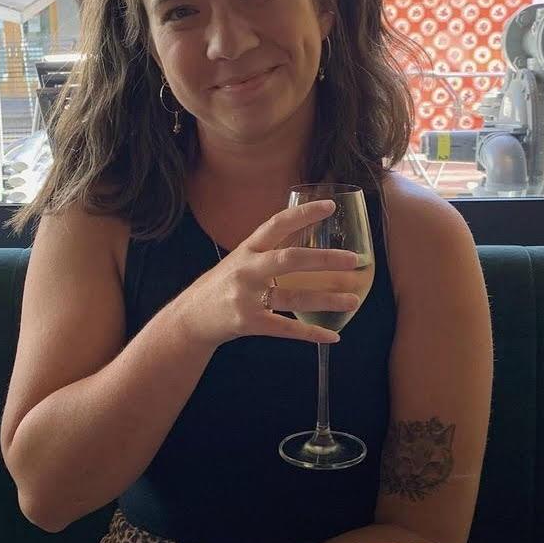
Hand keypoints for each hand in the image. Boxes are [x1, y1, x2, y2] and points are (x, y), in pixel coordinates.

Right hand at [173, 200, 360, 348]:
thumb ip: (268, 251)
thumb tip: (306, 237)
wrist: (190, 318)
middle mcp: (247, 270)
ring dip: (328, 299)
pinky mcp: (249, 323)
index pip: (277, 224)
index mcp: (247, 249)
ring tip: (353, 300)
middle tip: (353, 259)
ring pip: (295, 296)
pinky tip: (332, 335)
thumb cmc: (222, 286)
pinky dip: (312, 333)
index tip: (330, 207)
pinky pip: (287, 328)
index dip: (304, 214)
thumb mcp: (240, 261)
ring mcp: (247, 297)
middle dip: (324, 259)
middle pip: (290, 259)